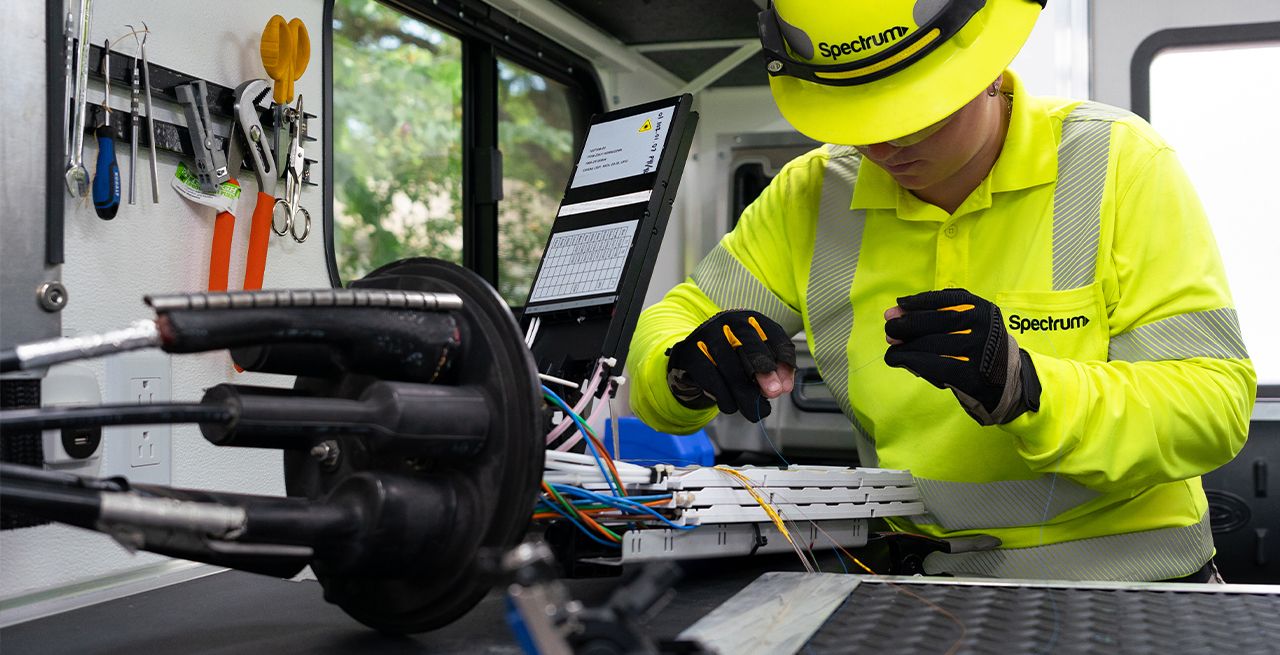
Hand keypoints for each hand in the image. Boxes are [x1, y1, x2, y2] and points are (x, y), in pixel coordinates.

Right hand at [666, 310, 796, 421]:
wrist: (691, 361)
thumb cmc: (729, 360)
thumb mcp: (754, 361)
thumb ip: (772, 371)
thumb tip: (783, 386)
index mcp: (750, 319)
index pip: (774, 334)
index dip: (784, 359)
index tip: (787, 384)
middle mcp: (728, 322)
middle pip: (752, 347)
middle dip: (766, 373)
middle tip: (774, 393)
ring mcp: (707, 336)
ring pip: (732, 369)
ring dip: (746, 395)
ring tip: (754, 411)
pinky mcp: (690, 353)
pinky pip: (712, 379)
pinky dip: (725, 398)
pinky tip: (731, 406)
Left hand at [884, 289, 1040, 425]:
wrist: (1008, 384)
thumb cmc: (978, 350)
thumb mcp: (972, 324)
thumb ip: (941, 314)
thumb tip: (897, 314)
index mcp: (982, 309)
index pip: (945, 299)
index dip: (917, 302)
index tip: (898, 305)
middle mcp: (982, 327)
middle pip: (935, 321)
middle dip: (906, 324)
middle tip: (889, 328)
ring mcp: (978, 352)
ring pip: (930, 344)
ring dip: (904, 345)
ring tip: (891, 347)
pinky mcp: (970, 376)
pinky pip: (932, 365)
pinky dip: (909, 361)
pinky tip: (896, 359)